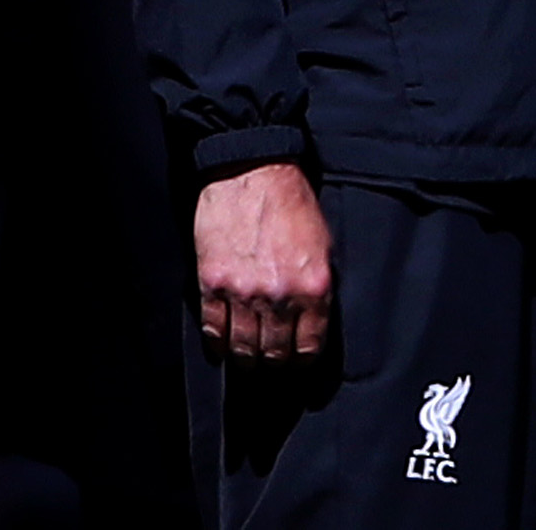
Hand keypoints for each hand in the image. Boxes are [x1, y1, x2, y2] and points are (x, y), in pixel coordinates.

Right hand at [193, 162, 333, 363]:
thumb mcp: (323, 244)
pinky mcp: (213, 284)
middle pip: (275, 352)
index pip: (309, 344)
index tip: (300, 359)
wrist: (253, 174)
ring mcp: (243, 292)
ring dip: (247, 357)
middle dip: (275, 361)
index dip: (304, 358)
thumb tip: (312, 319)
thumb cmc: (292, 204)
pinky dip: (219, 343)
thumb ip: (317, 285)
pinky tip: (224, 345)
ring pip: (243, 348)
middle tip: (273, 360)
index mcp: (313, 286)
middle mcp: (279, 295)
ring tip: (250, 357)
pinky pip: (214, 330)